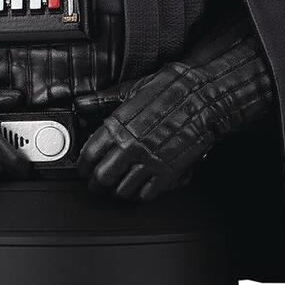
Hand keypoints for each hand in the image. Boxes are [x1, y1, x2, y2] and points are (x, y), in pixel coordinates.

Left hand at [75, 38, 272, 201]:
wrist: (203, 97)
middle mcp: (131, 146)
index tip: (83, 168)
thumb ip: (102, 100)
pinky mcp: (168, 172)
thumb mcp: (131, 90)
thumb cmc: (169, 89)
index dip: (82, 166)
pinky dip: (139, 194)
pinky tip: (138, 187)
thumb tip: (81, 104)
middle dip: (96, 183)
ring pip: (122, 191)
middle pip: (102, 178)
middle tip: (96, 183)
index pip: (89, 155)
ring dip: (117, 190)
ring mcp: (150, 161)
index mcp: (118, 126)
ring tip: (117, 185)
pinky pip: (146, 194)